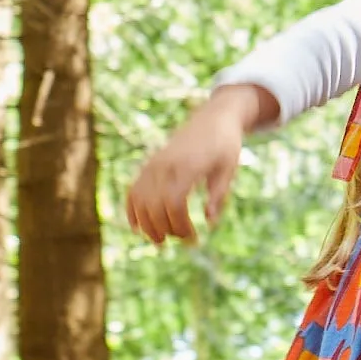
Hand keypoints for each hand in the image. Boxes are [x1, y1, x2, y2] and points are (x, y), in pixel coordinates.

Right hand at [126, 85, 272, 243]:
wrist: (213, 118)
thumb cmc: (224, 146)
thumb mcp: (228, 170)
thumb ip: (218, 196)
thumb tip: (209, 223)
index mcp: (187, 166)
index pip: (174, 204)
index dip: (180, 226)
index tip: (193, 238)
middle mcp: (166, 165)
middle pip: (155, 206)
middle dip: (166, 229)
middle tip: (183, 240)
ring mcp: (155, 164)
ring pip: (140, 200)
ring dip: (146, 224)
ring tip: (159, 240)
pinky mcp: (150, 164)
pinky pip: (134, 189)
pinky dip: (132, 209)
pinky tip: (137, 227)